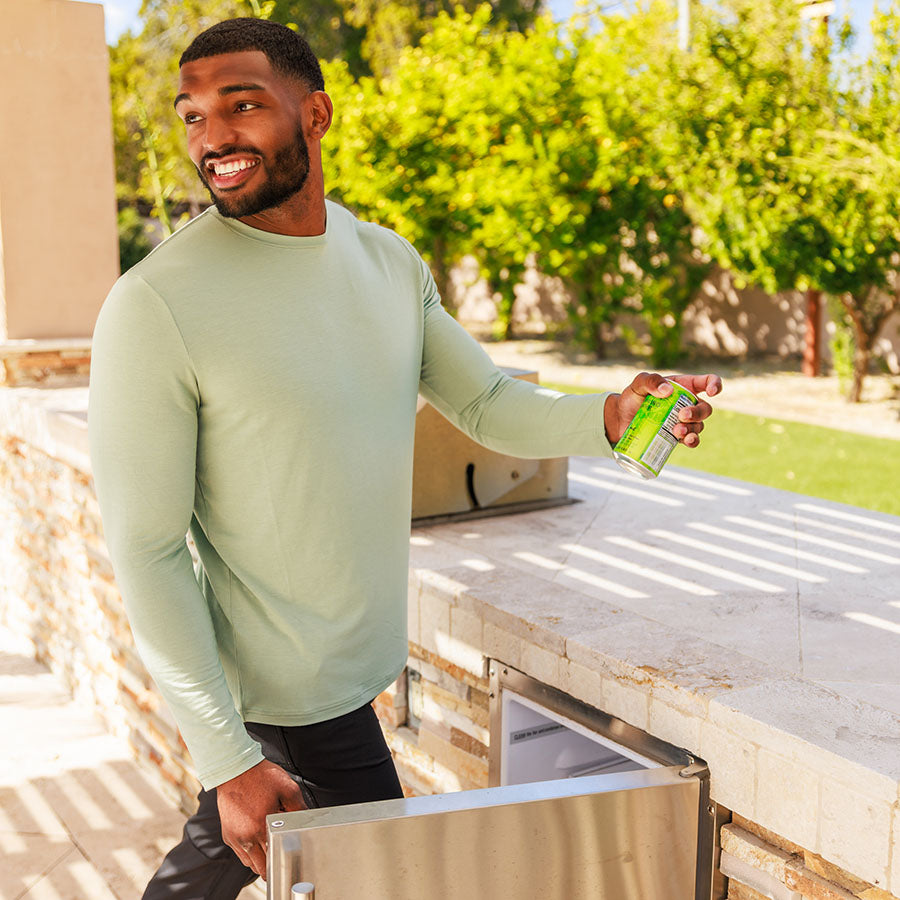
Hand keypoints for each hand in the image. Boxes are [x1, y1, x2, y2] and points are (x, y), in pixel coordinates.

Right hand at [217, 759, 305, 877]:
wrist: (235, 768)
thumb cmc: (260, 776)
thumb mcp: (288, 788)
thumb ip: (299, 808)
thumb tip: (305, 821)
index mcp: (260, 828)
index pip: (272, 859)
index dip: (281, 860)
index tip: (287, 858)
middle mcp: (244, 837)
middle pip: (259, 867)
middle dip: (270, 865)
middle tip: (280, 856)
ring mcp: (233, 837)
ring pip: (248, 862)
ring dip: (258, 859)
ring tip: (269, 845)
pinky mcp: (227, 833)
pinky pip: (239, 851)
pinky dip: (248, 851)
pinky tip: (257, 838)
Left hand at [603, 372, 721, 446]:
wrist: (620, 420)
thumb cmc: (631, 398)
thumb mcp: (638, 384)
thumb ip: (650, 381)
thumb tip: (668, 391)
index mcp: (682, 386)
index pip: (707, 382)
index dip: (715, 385)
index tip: (712, 392)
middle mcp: (686, 404)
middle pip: (705, 408)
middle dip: (697, 413)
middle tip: (681, 416)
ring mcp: (683, 421)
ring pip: (699, 426)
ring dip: (692, 429)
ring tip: (676, 431)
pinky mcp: (676, 436)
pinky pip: (692, 440)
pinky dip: (692, 441)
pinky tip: (686, 440)